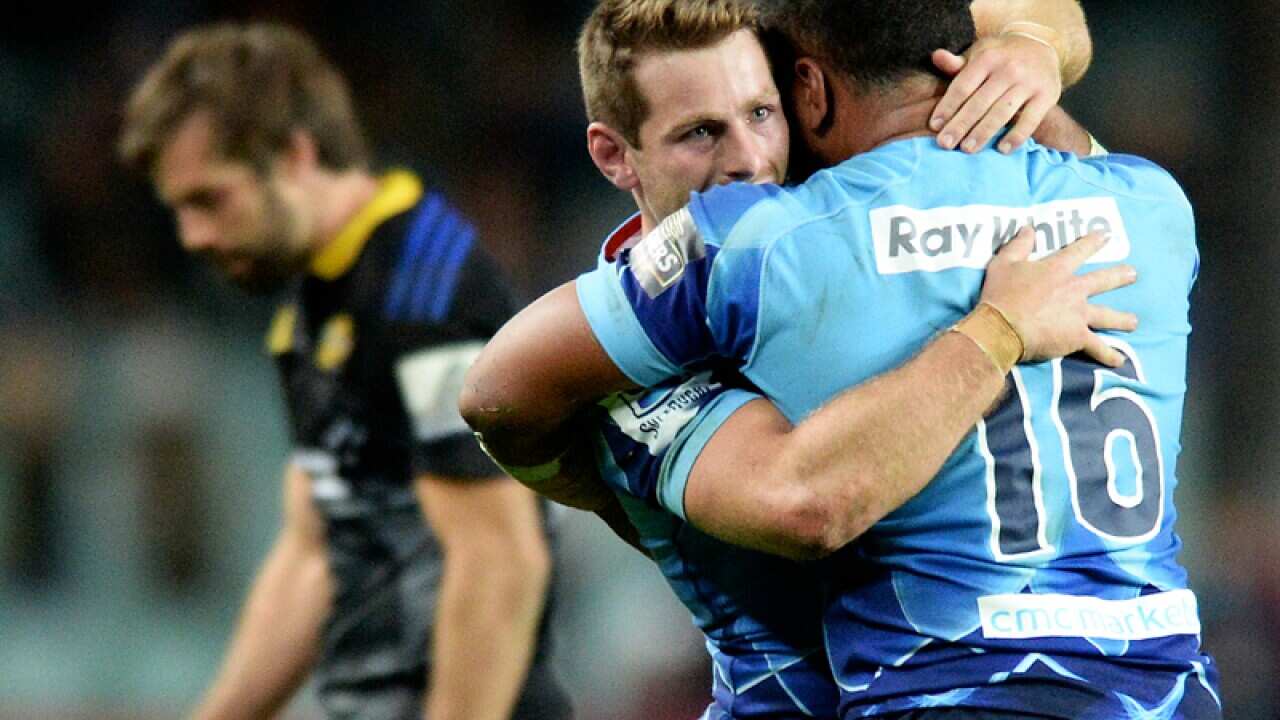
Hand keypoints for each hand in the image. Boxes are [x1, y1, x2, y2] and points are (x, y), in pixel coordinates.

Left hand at [930, 32, 1063, 154]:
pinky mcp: (1047, 95)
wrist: (1042, 44)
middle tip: (944, 144)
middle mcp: (1009, 69)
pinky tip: (1002, 149)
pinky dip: (1016, 136)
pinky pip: (1030, 120)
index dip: (948, 107)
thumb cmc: (1001, 56)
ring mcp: (1029, 82)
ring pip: (1002, 112)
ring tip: (967, 149)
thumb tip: (937, 57)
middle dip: (960, 125)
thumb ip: (958, 63)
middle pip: (979, 102)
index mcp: (988, 58)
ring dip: (983, 133)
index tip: (935, 126)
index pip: (963, 86)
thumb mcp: (980, 53)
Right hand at [980, 227, 1137, 367]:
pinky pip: (1098, 348)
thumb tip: (1028, 228)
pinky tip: (1118, 361)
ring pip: (1108, 316)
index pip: (1079, 250)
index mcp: (1057, 269)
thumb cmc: (1001, 295)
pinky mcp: (1077, 337)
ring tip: (1133, 322)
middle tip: (1132, 274)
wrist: (1002, 328)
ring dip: (1122, 319)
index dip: (1093, 242)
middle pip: (1103, 281)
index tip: (1105, 236)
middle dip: (1119, 276)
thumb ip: (1019, 245)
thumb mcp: (1004, 263)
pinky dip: (1109, 355)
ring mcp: (1079, 315)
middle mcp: (1074, 290)